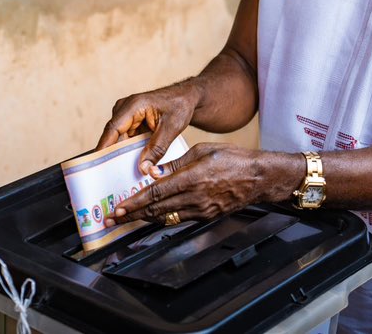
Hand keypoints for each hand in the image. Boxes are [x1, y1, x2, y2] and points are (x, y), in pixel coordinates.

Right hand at [96, 82, 199, 174]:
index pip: (113, 128)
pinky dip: (129, 151)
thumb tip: (144, 168)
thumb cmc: (180, 106)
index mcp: (133, 105)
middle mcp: (125, 108)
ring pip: (119, 140)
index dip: (104, 147)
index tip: (97, 164)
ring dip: (121, 155)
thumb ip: (157, 148)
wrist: (186, 98)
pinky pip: (126, 139)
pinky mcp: (131, 122)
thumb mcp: (171, 129)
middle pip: (113, 136)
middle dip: (112, 155)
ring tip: (121, 175)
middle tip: (110, 178)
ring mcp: (126, 115)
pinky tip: (132, 165)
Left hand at [104, 143, 298, 226]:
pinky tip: (151, 216)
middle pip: (156, 210)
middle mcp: (194, 198)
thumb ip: (174, 164)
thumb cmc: (232, 159)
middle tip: (113, 218)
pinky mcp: (206, 217)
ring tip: (127, 218)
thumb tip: (152, 171)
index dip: (134, 203)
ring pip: (165, 218)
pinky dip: (162, 218)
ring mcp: (200, 211)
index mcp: (191, 179)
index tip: (119, 208)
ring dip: (144, 219)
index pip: (155, 194)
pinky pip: (178, 219)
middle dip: (132, 215)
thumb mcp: (201, 151)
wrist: (258, 178)